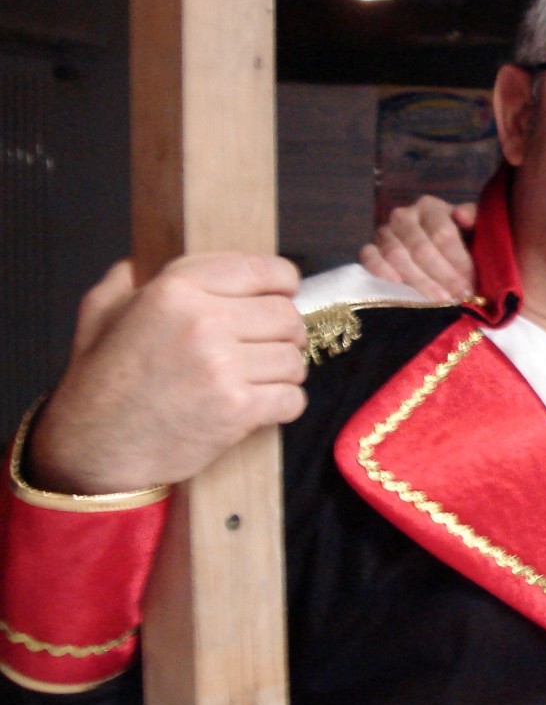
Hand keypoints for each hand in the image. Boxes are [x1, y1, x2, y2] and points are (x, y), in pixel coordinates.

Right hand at [26, 253, 307, 494]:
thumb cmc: (100, 382)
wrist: (93, 449)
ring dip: (284, 370)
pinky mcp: (237, 409)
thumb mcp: (102, 311)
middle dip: (285, 331)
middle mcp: (203, 323)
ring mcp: (222, 368)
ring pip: (293, 358)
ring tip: (260, 377)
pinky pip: (293, 397)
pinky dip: (284, 403)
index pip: (261, 269)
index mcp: (175, 290)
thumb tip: (150, 255)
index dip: (282, 282)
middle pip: (286, 314)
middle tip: (269, 344)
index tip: (283, 292)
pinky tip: (261, 404)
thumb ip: (131, 276)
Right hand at [359, 195, 477, 300]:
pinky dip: (380, 271)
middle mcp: (403, 215)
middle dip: (442, 276)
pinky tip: (398, 285)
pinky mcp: (369, 248)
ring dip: (419, 281)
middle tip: (457, 297)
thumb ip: (475, 217)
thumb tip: (462, 216)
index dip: (458, 261)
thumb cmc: (459, 239)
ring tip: (438, 301)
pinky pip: (368, 257)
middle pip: (420, 247)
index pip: (442, 233)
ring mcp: (383, 232)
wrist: (435, 250)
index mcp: (430, 207)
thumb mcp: (473, 226)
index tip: (470, 283)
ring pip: (397, 255)